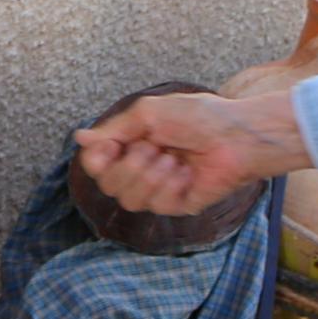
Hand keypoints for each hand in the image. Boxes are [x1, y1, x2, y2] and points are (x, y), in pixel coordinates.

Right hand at [79, 88, 304, 214]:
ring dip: (147, 175)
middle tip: (151, 147)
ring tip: (171, 158)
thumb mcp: (149, 113)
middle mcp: (143, 168)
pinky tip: (185, 171)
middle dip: (127, 166)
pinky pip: (155, 205)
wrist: (237, 135)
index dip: (96, 159)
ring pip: (128, 200)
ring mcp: (160, 189)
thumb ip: (114, 129)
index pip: (97, 163)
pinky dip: (167, 184)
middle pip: (108, 184)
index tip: (109, 146)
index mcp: (133, 144)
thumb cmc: (200, 117)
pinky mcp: (178, 204)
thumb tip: (80, 138)